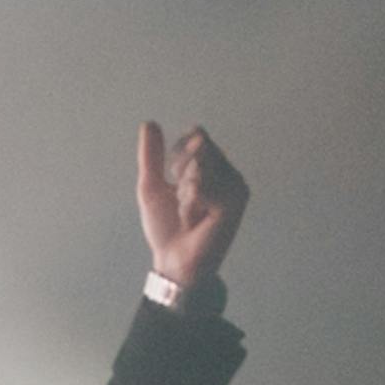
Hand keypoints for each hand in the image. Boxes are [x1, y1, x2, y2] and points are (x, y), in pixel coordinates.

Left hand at [135, 120, 247, 285]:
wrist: (172, 260)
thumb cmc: (167, 227)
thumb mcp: (152, 185)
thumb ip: (151, 155)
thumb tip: (149, 123)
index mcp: (214, 165)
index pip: (196, 135)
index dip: (177, 155)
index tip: (176, 183)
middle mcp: (229, 172)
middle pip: (199, 145)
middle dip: (181, 172)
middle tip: (185, 202)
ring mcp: (235, 187)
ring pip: (200, 164)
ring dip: (185, 191)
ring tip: (191, 213)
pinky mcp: (235, 202)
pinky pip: (203, 185)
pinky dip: (191, 203)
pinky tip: (198, 220)